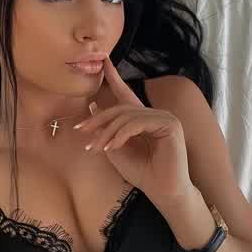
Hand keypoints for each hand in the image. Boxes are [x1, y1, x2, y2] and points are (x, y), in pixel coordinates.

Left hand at [73, 56, 192, 202]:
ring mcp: (164, 117)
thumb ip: (107, 129)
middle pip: (121, 107)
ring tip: (97, 147)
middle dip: (98, 119)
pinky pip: (137, 123)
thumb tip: (93, 105)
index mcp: (143, 119)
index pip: (126, 94)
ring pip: (127, 116)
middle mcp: (154, 114)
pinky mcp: (169, 124)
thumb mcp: (116, 150)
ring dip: (107, 132)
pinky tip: (112, 147)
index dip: (114, 76)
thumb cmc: (143, 174)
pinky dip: (121, 134)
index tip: (102, 59)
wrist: (163, 192)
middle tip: (81, 131)